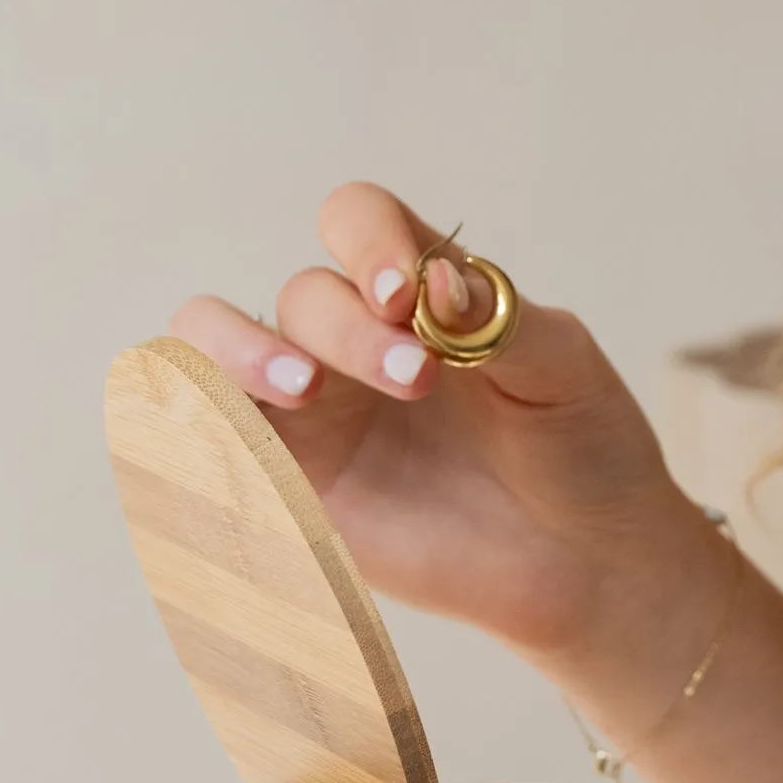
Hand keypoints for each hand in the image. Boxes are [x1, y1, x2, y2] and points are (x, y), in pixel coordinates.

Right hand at [169, 181, 699, 661]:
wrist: (591, 560)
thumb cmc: (584, 448)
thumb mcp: (563, 370)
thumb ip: (499, 322)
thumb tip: (435, 280)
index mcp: (416, 292)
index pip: (356, 221)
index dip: (368, 243)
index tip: (407, 295)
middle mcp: (351, 339)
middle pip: (301, 296)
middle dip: (346, 328)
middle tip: (416, 378)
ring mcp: (313, 411)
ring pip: (210, 344)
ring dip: (238, 352)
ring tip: (300, 389)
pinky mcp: (291, 483)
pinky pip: (206, 438)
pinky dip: (191, 421)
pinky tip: (233, 441)